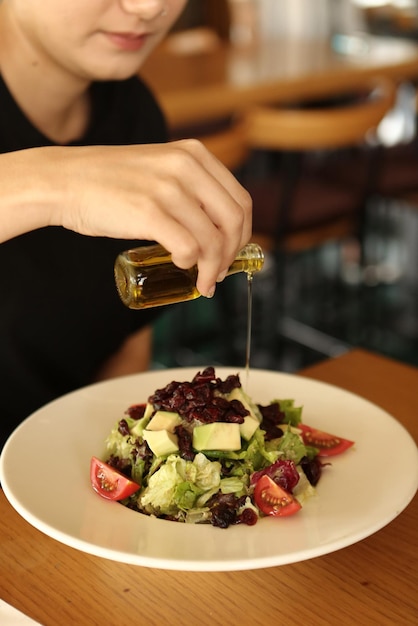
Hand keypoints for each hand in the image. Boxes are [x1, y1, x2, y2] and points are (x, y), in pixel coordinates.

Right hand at [55, 139, 251, 295]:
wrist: (64, 180)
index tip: (231, 253)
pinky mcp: (149, 211)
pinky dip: (192, 264)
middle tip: (219, 273)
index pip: (240, 200)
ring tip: (203, 281)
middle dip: (232, 255)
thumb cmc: (109, 182)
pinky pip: (189, 248)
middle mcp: (186, 167)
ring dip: (213, 268)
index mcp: (194, 155)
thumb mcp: (159, 168)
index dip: (243, 234)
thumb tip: (215, 229)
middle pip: (234, 221)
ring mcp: (168, 188)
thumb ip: (188, 187)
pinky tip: (182, 266)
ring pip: (213, 240)